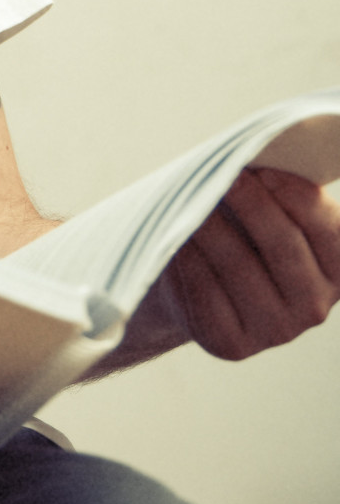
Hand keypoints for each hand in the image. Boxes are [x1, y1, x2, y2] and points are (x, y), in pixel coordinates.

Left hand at [165, 169, 339, 359]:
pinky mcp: (232, 344)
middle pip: (283, 245)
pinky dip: (190, 257)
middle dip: (252, 204)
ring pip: (238, 265)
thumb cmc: (243, 235)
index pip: (328, 229)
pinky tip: (180, 235)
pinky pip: (206, 291)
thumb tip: (248, 159)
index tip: (263, 168)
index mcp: (338, 269)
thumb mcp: (269, 214)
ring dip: (213, 225)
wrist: (203, 286)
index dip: (297, 196)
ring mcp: (275, 330)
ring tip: (193, 197)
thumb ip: (274, 191)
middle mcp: (314, 306)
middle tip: (224, 176)